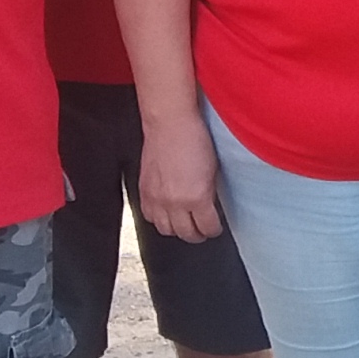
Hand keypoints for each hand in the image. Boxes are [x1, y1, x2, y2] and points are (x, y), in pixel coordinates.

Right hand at [136, 117, 225, 242]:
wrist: (170, 122)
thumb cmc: (194, 139)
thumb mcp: (213, 170)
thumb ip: (210, 193)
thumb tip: (210, 208)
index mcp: (196, 198)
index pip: (207, 227)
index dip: (214, 230)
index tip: (215, 228)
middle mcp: (174, 202)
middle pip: (186, 233)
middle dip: (197, 234)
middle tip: (202, 231)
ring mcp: (156, 198)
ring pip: (165, 230)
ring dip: (176, 230)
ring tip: (184, 224)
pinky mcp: (144, 191)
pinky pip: (149, 217)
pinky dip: (158, 219)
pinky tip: (165, 214)